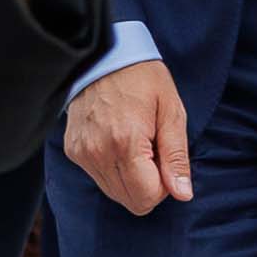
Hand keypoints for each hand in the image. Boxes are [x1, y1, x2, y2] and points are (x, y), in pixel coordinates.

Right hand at [64, 58, 190, 213]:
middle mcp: (98, 152)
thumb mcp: (171, 112)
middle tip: (152, 151)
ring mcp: (82, 153)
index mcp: (126, 143)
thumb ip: (176, 157)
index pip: (147, 198)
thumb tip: (182, 195)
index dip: (164, 186)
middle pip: (130, 201)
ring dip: (130, 178)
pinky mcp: (73, 150)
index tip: (164, 158)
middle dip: (148, 185)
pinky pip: (98, 177)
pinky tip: (118, 141)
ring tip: (135, 144)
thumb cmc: (143, 78)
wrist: (104, 55)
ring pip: (114, 193)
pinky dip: (113, 168)